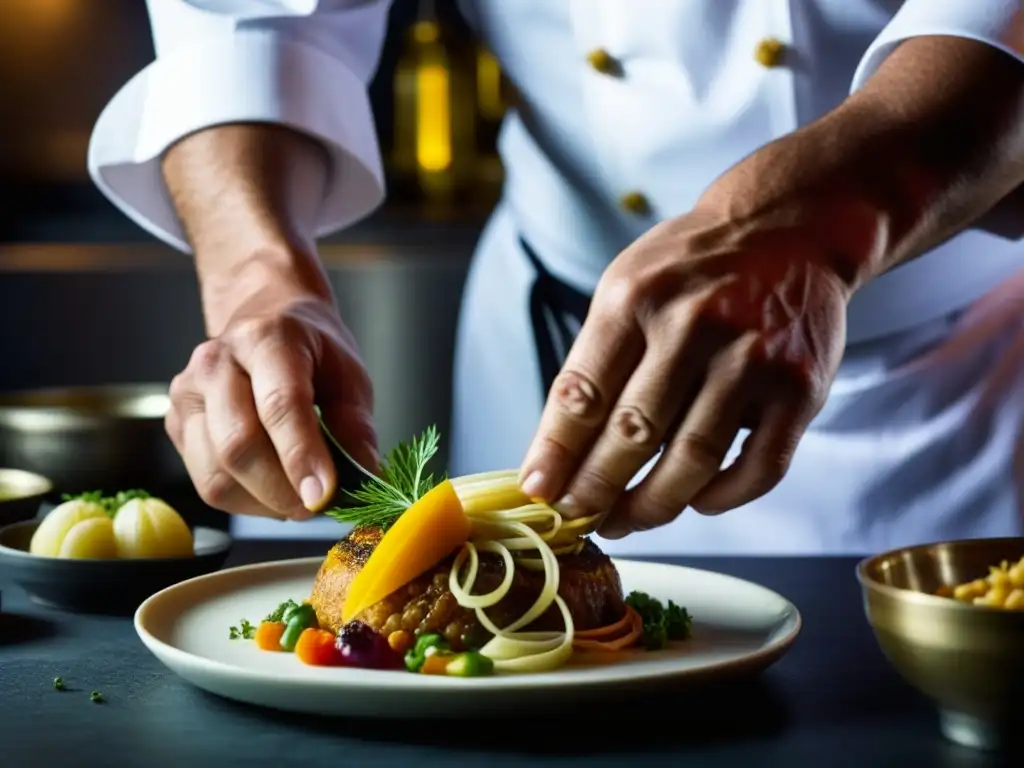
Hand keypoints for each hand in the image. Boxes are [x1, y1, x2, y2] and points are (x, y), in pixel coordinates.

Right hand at [165, 287, 376, 519]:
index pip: (280, 404)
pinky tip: (271, 490)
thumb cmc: (311, 350)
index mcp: (266, 338)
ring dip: (263, 503)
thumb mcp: (349, 376)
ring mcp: (189, 394)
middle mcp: (216, 362)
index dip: (302, 456)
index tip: (324, 494)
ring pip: (216, 474)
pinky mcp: (177, 424)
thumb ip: (356, 427)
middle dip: (282, 490)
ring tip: (297, 498)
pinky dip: (244, 502)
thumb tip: (366, 475)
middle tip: (318, 503)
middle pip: (239, 444)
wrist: (265, 320)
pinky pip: (206, 483)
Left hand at [519, 206, 850, 537]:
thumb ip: (598, 359)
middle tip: (577, 518)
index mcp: (635, 298)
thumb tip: (560, 449)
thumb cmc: (694, 267)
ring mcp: (752, 357)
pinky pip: (759, 468)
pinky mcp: (800, 386)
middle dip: (596, 490)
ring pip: (693, 460)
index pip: (583, 392)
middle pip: (632, 433)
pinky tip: (696, 501)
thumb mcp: (629, 286)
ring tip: (627, 521)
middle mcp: (692, 324)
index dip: (556, 452)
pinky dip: (722, 497)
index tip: (540, 490)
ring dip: (653, 505)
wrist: (790, 227)